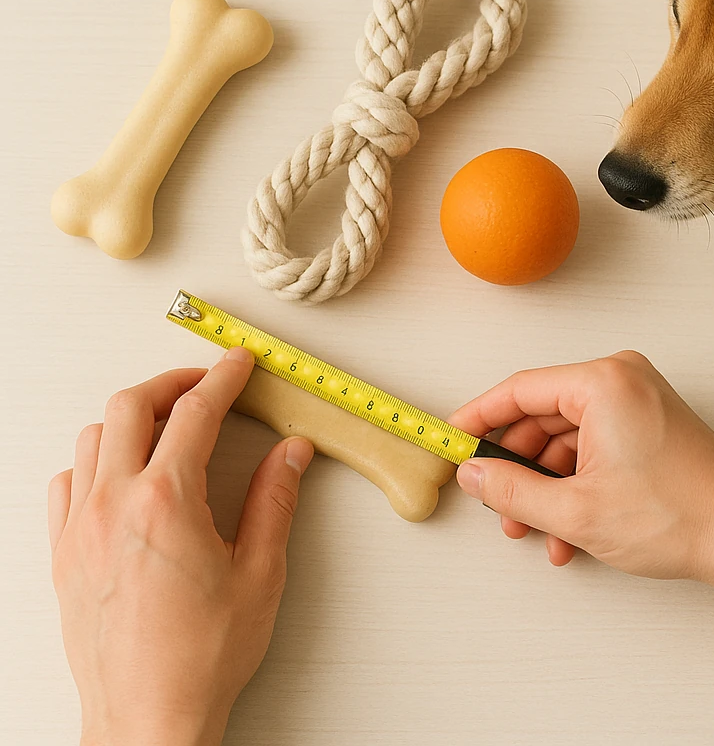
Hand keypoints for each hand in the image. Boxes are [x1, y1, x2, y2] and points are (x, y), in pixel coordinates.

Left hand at [47, 348, 313, 745]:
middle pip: (132, 406)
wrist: (148, 720)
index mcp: (166, 503)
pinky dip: (96, 459)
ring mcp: (80, 528)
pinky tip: (123, 474)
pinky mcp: (63, 555)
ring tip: (167, 426)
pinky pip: (67, 481)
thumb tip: (290, 454)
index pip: (196, 413)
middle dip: (172, 383)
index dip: (222, 379)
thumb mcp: (260, 573)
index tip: (238, 364)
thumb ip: (276, 501)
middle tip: (204, 385)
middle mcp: (114, 505)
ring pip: (94, 437)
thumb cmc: (201, 656)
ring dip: (133, 418)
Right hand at [448, 351, 713, 582]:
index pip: (519, 390)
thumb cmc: (677, 516)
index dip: (478, 418)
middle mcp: (621, 379)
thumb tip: (474, 476)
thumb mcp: (575, 511)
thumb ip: (511, 491)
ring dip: (546, 484)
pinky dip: (577, 482)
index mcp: (602, 382)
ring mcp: (639, 400)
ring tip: (536, 530)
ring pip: (568, 436)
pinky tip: (568, 531)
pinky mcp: (650, 423)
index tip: (453, 439)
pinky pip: (596, 444)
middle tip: (496, 501)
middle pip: (542, 415)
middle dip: (517, 466)